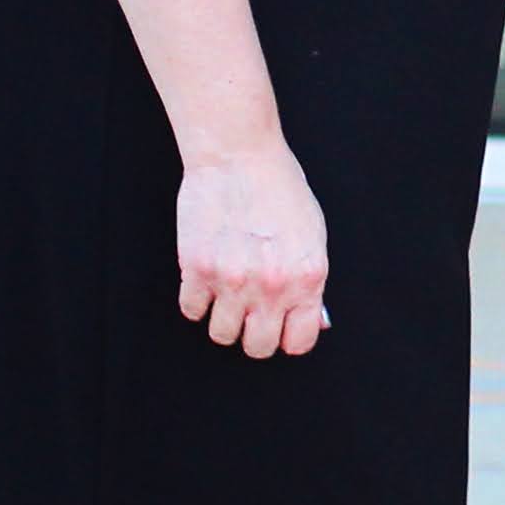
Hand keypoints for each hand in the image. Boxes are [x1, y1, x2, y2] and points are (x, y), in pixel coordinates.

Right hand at [174, 141, 329, 358]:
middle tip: (252, 310)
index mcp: (307, 276)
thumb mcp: (313, 234)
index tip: (280, 327)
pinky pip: (191, 311)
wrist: (239, 156)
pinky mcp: (196, 270)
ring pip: (221, 335)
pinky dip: (197, 299)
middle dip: (254, 332)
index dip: (288, 337)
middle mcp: (271, 286)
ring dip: (224, 317)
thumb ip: (310, 281)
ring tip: (229, 290)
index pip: (299, 342)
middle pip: (257, 348)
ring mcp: (232, 281)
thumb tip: (312, 320)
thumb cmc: (280, 189)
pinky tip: (207, 276)